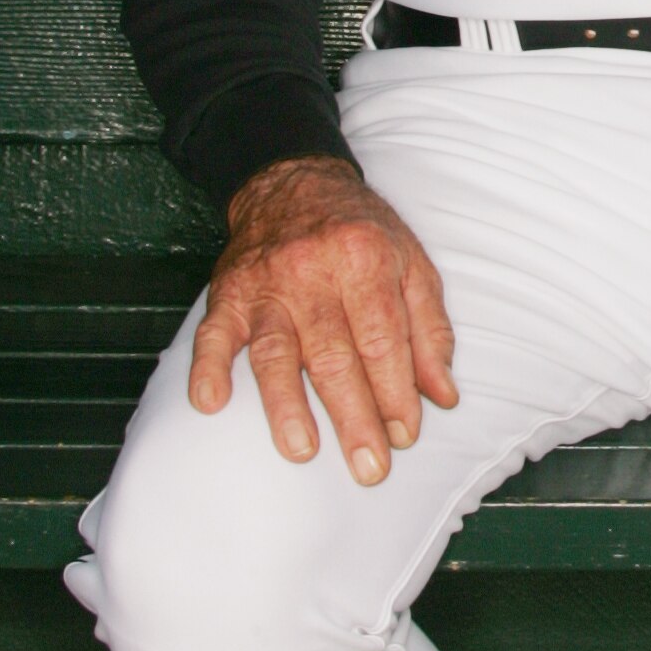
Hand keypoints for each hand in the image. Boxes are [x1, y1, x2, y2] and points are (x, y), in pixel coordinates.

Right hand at [190, 154, 457, 482]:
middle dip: (354, 417)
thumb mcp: (410, 264)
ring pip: (275, 351)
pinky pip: (212, 333)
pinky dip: (207, 368)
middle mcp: (313, 271)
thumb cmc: (360, 231)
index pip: (383, 339)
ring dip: (286, 404)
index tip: (405, 436)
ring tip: (302, 450)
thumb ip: (429, 331)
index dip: (396, 392)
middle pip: (334, 354)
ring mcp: (266, 284)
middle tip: (369, 469)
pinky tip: (210, 403)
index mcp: (365, 259)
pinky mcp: (228, 293)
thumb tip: (443, 396)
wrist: (292, 181)